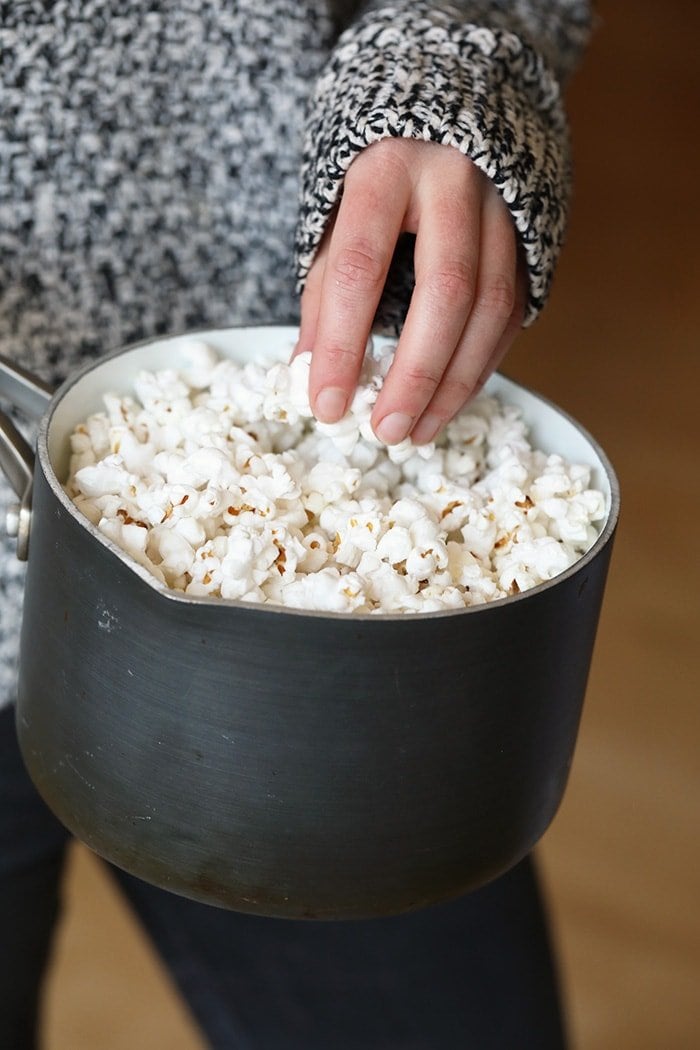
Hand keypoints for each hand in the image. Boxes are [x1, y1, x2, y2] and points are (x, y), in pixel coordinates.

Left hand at [297, 138, 527, 443]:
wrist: (451, 101)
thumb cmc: (378, 170)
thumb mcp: (334, 214)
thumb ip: (325, 291)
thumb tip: (309, 375)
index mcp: (386, 167)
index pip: (360, 266)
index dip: (342, 344)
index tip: (326, 405)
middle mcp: (454, 179)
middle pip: (445, 289)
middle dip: (415, 373)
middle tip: (386, 431)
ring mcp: (504, 205)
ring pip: (492, 306)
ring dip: (455, 383)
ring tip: (417, 432)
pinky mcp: (531, 235)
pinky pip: (513, 313)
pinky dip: (481, 366)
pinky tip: (450, 402)